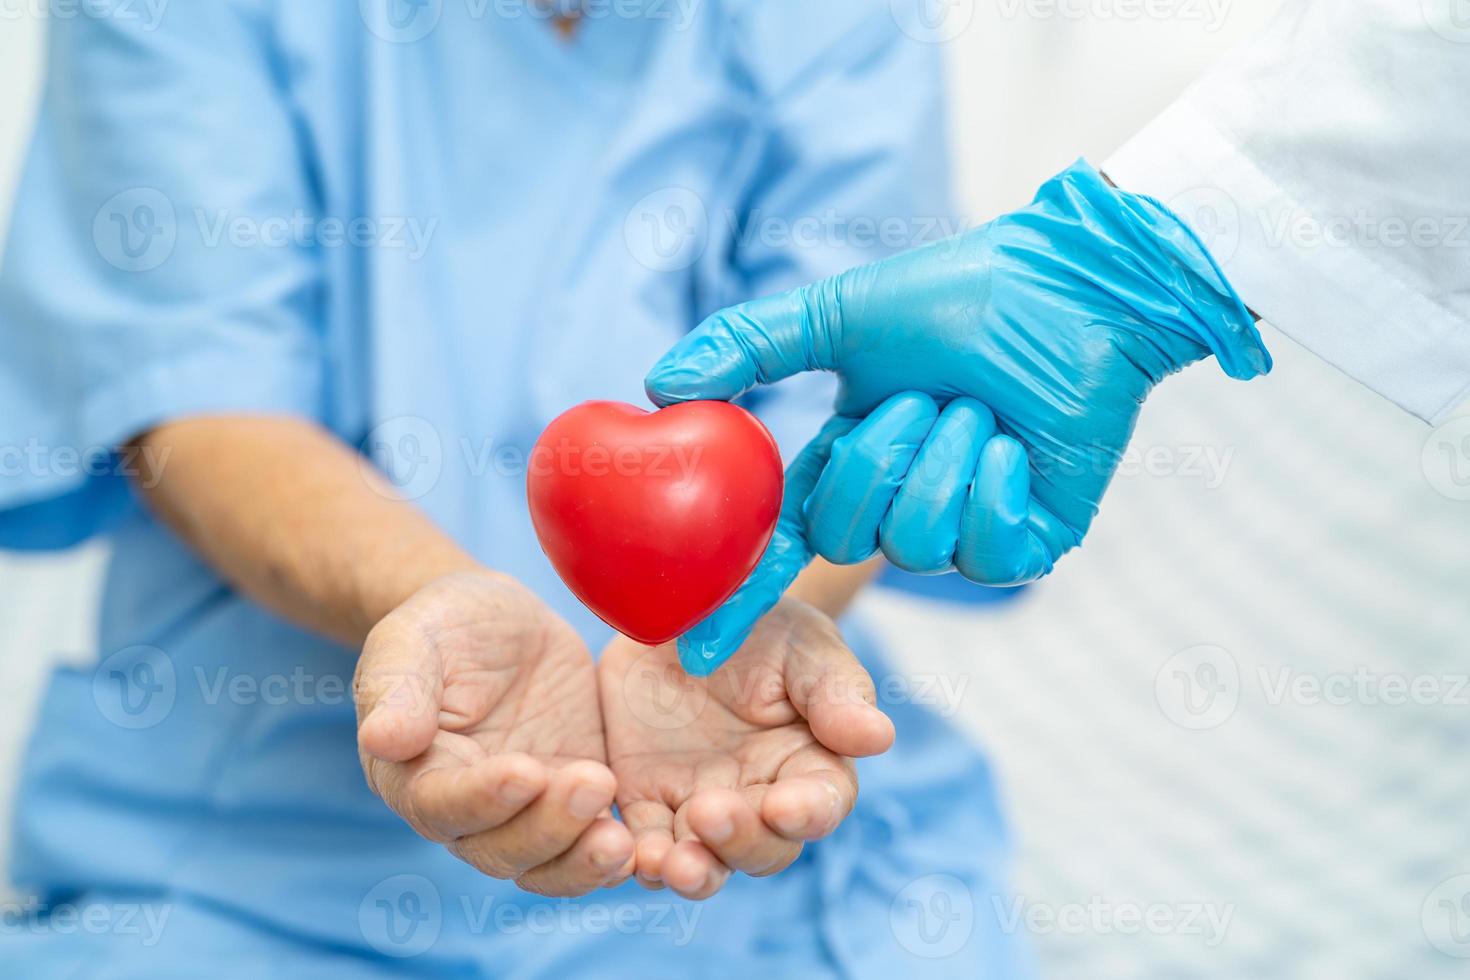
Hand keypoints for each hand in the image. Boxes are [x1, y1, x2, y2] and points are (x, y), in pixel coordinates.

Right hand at [354, 571, 634, 895]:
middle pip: (500, 849)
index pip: (442, 805)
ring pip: (546, 864)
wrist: (500, 621)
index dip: (482, 798)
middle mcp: (467, 812)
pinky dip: (613, 856)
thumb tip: (382, 740)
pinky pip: (588, 846)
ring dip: (583, 861)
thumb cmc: (444, 624)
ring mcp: (523, 814)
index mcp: (414, 774)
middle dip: (548, 828)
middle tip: (593, 784)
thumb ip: (396, 686)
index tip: (525, 771)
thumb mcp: (414, 637)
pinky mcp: (571, 804)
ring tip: (623, 841)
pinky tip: (643, 845)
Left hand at [598, 599, 893, 899]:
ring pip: (703, 862)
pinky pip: (641, 844)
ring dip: (691, 872)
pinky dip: (635, 857)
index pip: (820, 804)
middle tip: (709, 814)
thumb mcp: (803, 645)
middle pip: (761, 848)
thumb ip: (835, 692)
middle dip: (739, 842)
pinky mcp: (645, 801)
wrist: (685, 607)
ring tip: (673, 863)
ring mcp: (699, 806)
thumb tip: (878, 737)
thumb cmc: (763, 627)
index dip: (806, 814)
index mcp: (809, 764)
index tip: (783, 806)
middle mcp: (758, 799)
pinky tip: (626, 850)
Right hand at [646, 160, 1271, 671]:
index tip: (693, 652)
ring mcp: (960, 533)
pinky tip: (1016, 443)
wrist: (1067, 293)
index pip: (777, 546)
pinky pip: (983, 553)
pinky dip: (995, 485)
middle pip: (844, 538)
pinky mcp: (1024, 547)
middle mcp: (896, 507)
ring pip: (913, 546)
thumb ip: (745, 346)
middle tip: (923, 397)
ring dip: (943, 461)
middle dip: (879, 460)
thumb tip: (659, 385)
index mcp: (847, 464)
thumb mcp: (833, 315)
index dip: (737, 602)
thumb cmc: (955, 296)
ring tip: (978, 410)